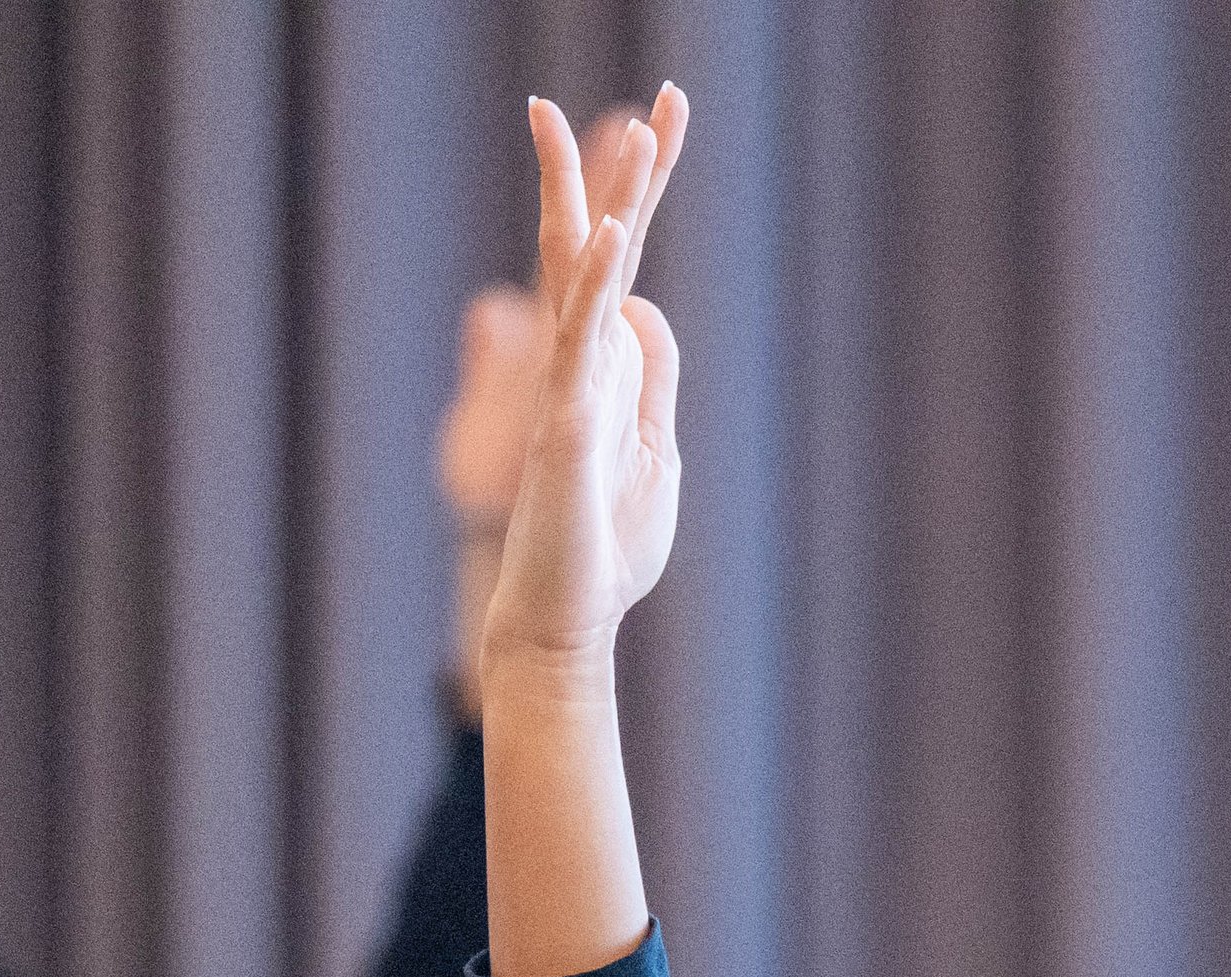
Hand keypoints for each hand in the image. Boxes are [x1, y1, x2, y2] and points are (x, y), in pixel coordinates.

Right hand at [436, 111, 660, 532]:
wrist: (561, 621)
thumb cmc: (603, 547)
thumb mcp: (653, 454)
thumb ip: (650, 380)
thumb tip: (646, 312)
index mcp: (607, 365)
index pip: (629, 258)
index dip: (647, 189)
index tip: (669, 115)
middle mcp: (582, 362)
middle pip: (602, 245)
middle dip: (630, 174)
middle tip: (664, 100)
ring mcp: (568, 388)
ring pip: (585, 276)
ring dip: (608, 204)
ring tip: (634, 135)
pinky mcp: (565, 426)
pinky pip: (576, 344)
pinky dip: (591, 288)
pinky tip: (610, 237)